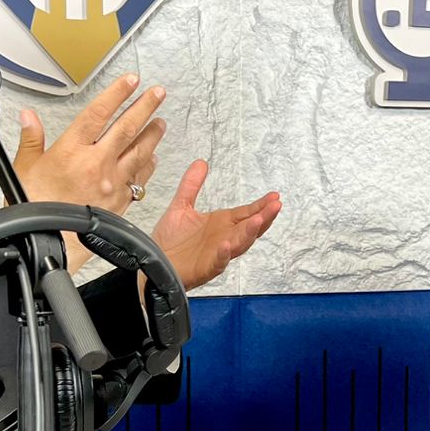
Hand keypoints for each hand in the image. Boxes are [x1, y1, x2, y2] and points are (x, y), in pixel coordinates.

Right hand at [12, 74, 165, 213]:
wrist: (50, 243)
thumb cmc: (34, 209)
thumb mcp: (22, 169)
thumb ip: (31, 140)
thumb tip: (29, 118)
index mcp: (71, 150)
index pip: (98, 112)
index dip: (117, 93)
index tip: (130, 81)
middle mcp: (96, 163)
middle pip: (127, 127)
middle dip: (145, 106)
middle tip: (157, 93)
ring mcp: (111, 182)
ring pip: (139, 151)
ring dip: (152, 134)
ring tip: (160, 121)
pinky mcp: (120, 201)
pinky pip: (140, 178)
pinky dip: (148, 165)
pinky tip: (153, 158)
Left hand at [153, 160, 280, 290]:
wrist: (153, 263)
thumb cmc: (169, 241)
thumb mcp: (181, 206)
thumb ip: (191, 185)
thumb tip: (201, 162)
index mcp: (221, 224)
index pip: (246, 213)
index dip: (261, 205)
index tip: (275, 196)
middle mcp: (224, 238)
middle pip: (249, 228)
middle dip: (264, 217)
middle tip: (276, 205)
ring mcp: (217, 254)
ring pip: (239, 244)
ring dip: (249, 233)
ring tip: (259, 220)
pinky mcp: (206, 268)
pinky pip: (218, 261)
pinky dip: (224, 254)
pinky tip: (227, 245)